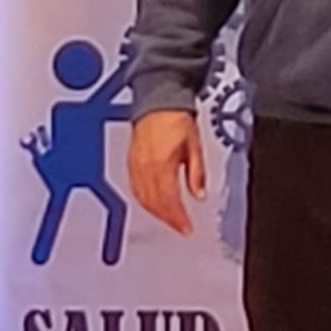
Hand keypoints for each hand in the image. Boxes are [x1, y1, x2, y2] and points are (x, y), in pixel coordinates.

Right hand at [127, 110, 206, 237]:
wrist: (158, 101)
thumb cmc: (177, 119)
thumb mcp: (195, 146)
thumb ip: (197, 173)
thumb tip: (199, 195)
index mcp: (161, 165)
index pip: (168, 201)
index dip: (178, 218)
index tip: (187, 228)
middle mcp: (144, 169)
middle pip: (154, 204)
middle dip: (168, 219)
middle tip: (180, 227)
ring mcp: (135, 167)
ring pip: (143, 199)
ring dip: (156, 213)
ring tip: (170, 220)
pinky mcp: (130, 164)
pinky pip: (136, 190)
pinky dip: (145, 201)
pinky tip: (154, 205)